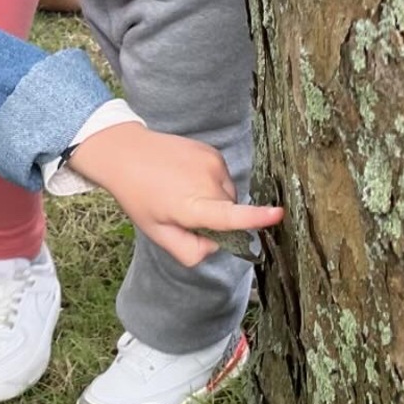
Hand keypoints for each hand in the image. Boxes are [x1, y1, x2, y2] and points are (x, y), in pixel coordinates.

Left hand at [68, 123, 282, 266]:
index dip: (255, 217)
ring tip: (182, 191)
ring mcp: (211, 163)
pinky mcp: (212, 152)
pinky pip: (223, 178)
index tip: (278, 214)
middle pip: (229, 212)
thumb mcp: (157, 233)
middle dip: (214, 218)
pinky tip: (186, 177)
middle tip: (183, 212)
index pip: (228, 215)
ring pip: (228, 195)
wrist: (125, 152)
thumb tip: (215, 246)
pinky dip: (211, 183)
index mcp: (191, 206)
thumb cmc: (138, 196)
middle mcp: (205, 182)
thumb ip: (188, 251)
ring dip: (214, 199)